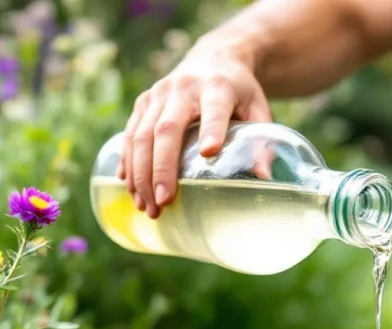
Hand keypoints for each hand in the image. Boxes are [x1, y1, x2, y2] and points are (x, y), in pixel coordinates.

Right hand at [118, 41, 270, 217]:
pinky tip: (131, 188)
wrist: (215, 59)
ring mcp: (158, 94)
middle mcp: (184, 88)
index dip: (211, 130)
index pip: (214, 110)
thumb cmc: (240, 92)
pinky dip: (128, 163)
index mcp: (218, 88)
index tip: (209, 154)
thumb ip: (262, 140)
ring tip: (147, 206)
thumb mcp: (258, 109)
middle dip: (162, 169)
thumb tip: (263, 177)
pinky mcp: (143, 102)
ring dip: (141, 174)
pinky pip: (129, 134)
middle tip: (164, 202)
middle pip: (166, 129)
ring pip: (140, 135)